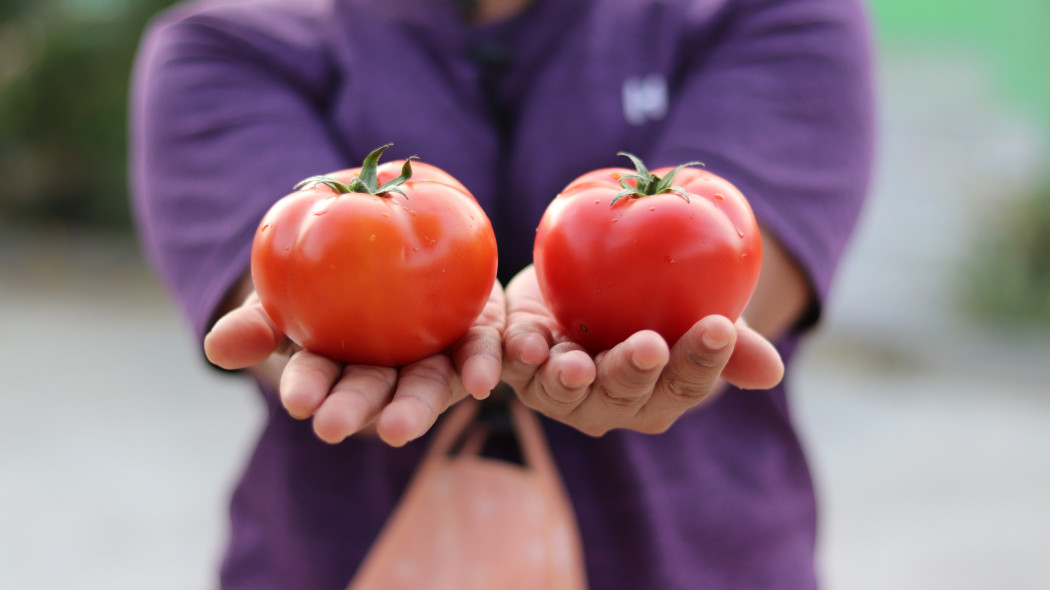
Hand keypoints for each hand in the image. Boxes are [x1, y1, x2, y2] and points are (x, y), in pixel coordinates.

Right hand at [204, 280, 505, 446]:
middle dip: (354, 411)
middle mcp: (386, 370)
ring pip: (426, 387)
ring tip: (400, 428)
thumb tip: (216, 350)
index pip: (319, 380)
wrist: (395, 231)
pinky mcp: (475, 339)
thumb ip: (258, 321)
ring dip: (414, 409)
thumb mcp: (285, 288)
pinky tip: (484, 383)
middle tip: (334, 428)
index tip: (296, 400)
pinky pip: (481, 353)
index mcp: (339, 364)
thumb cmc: (328, 267)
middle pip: (372, 393)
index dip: (308, 389)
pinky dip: (483, 368)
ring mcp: (431, 359)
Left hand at [501, 266, 782, 435]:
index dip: (702, 361)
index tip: (720, 329)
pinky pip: (515, 366)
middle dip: (636, 370)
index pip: (686, 385)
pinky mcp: (521, 366)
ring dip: (571, 378)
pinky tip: (526, 345)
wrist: (587, 287)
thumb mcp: (696, 314)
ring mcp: (563, 391)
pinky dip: (517, 358)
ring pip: (566, 390)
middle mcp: (611, 404)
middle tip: (651, 346)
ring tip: (578, 363)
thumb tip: (772, 371)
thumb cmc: (655, 307)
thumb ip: (730, 343)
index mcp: (661, 395)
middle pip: (625, 392)